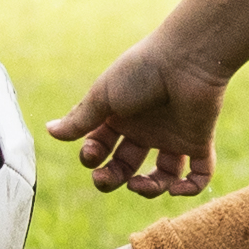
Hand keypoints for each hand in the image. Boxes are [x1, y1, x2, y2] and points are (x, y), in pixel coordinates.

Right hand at [58, 38, 231, 198]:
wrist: (186, 59)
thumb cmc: (141, 72)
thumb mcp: (103, 97)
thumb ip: (79, 119)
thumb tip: (49, 131)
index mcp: (120, 115)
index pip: (101, 147)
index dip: (92, 156)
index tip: (91, 153)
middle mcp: (146, 127)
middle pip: (126, 166)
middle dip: (112, 178)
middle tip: (103, 179)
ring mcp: (173, 135)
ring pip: (162, 176)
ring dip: (149, 189)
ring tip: (138, 185)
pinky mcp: (199, 140)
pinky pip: (199, 174)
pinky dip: (189, 187)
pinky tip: (174, 187)